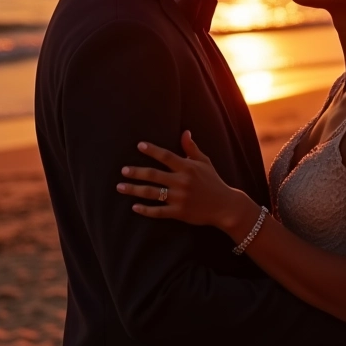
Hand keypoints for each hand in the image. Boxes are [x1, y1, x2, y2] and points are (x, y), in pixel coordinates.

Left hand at [116, 131, 245, 228]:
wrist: (225, 206)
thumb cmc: (213, 181)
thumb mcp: (205, 162)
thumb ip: (192, 148)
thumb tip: (185, 132)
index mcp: (187, 168)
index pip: (166, 156)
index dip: (152, 150)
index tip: (139, 145)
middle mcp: (182, 182)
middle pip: (154, 175)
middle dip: (136, 172)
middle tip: (123, 170)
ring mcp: (179, 198)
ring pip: (152, 193)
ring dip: (134, 190)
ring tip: (120, 187)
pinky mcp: (179, 213)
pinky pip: (158, 211)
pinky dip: (145, 210)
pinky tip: (134, 207)